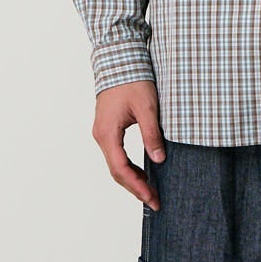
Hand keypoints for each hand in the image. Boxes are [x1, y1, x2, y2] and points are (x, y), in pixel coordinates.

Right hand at [92, 80, 165, 208]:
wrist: (119, 59)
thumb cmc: (132, 80)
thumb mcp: (147, 107)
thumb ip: (152, 134)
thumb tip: (159, 159)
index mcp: (108, 133)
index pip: (121, 169)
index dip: (137, 186)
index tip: (153, 198)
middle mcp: (101, 136)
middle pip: (117, 171)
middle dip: (136, 188)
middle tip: (155, 201)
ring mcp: (103, 133)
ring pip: (116, 165)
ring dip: (133, 179)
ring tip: (151, 192)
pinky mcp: (108, 129)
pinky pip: (117, 155)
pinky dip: (129, 168)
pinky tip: (143, 173)